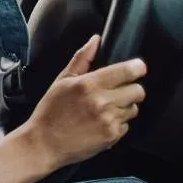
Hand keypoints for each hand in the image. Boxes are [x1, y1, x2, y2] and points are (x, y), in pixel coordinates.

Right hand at [18, 35, 146, 170]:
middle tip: (116, 93)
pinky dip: (117, 124)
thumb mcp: (62, 81)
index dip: (137, 68)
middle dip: (131, 90)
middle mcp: (102, 101)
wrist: (44, 143)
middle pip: (138, 91)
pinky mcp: (112, 136)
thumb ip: (82, 59)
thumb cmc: (51, 111)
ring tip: (104, 111)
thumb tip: (96, 40)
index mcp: (89, 84)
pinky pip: (127, 126)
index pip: (127, 71)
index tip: (138, 68)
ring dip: (124, 108)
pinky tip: (100, 124)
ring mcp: (109, 120)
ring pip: (134, 109)